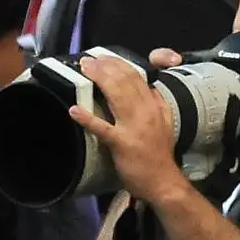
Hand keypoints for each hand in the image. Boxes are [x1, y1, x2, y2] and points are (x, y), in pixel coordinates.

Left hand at [70, 51, 190, 203]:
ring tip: (84, 69)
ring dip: (98, 80)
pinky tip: (74, 110)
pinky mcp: (122, 144)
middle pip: (124, 81)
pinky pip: (103, 128)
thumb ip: (158, 103)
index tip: (104, 58)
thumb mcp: (165, 122)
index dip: (118, 64)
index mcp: (154, 106)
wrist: (163, 182)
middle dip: (105, 67)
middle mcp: (145, 112)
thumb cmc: (159, 155)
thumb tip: (150, 87)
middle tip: (89, 60)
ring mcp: (133, 127)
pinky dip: (88, 119)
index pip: (137, 77)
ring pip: (115, 96)